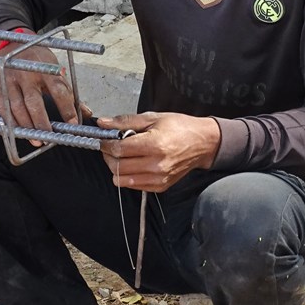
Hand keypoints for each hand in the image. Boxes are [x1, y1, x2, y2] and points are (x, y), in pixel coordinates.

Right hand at [0, 44, 90, 139]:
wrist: (13, 46)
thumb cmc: (38, 60)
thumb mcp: (56, 70)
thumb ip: (69, 92)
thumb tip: (86, 112)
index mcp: (46, 69)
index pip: (58, 91)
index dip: (66, 109)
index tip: (73, 123)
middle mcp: (27, 74)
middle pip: (34, 102)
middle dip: (42, 122)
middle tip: (49, 137)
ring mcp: (10, 81)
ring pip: (17, 108)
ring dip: (26, 126)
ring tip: (35, 139)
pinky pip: (3, 108)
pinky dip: (11, 122)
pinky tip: (19, 131)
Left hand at [97, 112, 220, 191]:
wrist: (202, 143)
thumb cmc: (180, 128)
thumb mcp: (152, 118)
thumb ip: (125, 121)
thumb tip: (103, 123)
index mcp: (154, 144)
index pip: (119, 149)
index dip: (106, 144)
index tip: (102, 139)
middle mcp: (157, 164)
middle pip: (118, 166)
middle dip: (109, 155)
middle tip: (110, 146)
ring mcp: (159, 177)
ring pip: (123, 179)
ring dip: (116, 167)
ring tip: (121, 156)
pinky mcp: (161, 186)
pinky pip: (134, 186)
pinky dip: (128, 176)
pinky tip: (133, 164)